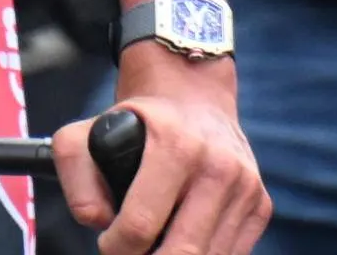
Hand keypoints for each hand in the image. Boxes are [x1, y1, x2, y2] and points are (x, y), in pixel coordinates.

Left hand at [64, 51, 267, 254]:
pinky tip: (182, 240)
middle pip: (182, 252)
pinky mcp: (261, 204)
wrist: (194, 97)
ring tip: (155, 245)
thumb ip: (75, 174)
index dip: (116, 249)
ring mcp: (245, 186)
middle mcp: (218, 164)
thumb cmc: (137, 123)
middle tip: (130, 253)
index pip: (141, 225)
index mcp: (174, 144)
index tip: (108, 245)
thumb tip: (97, 220)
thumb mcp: (89, 131)